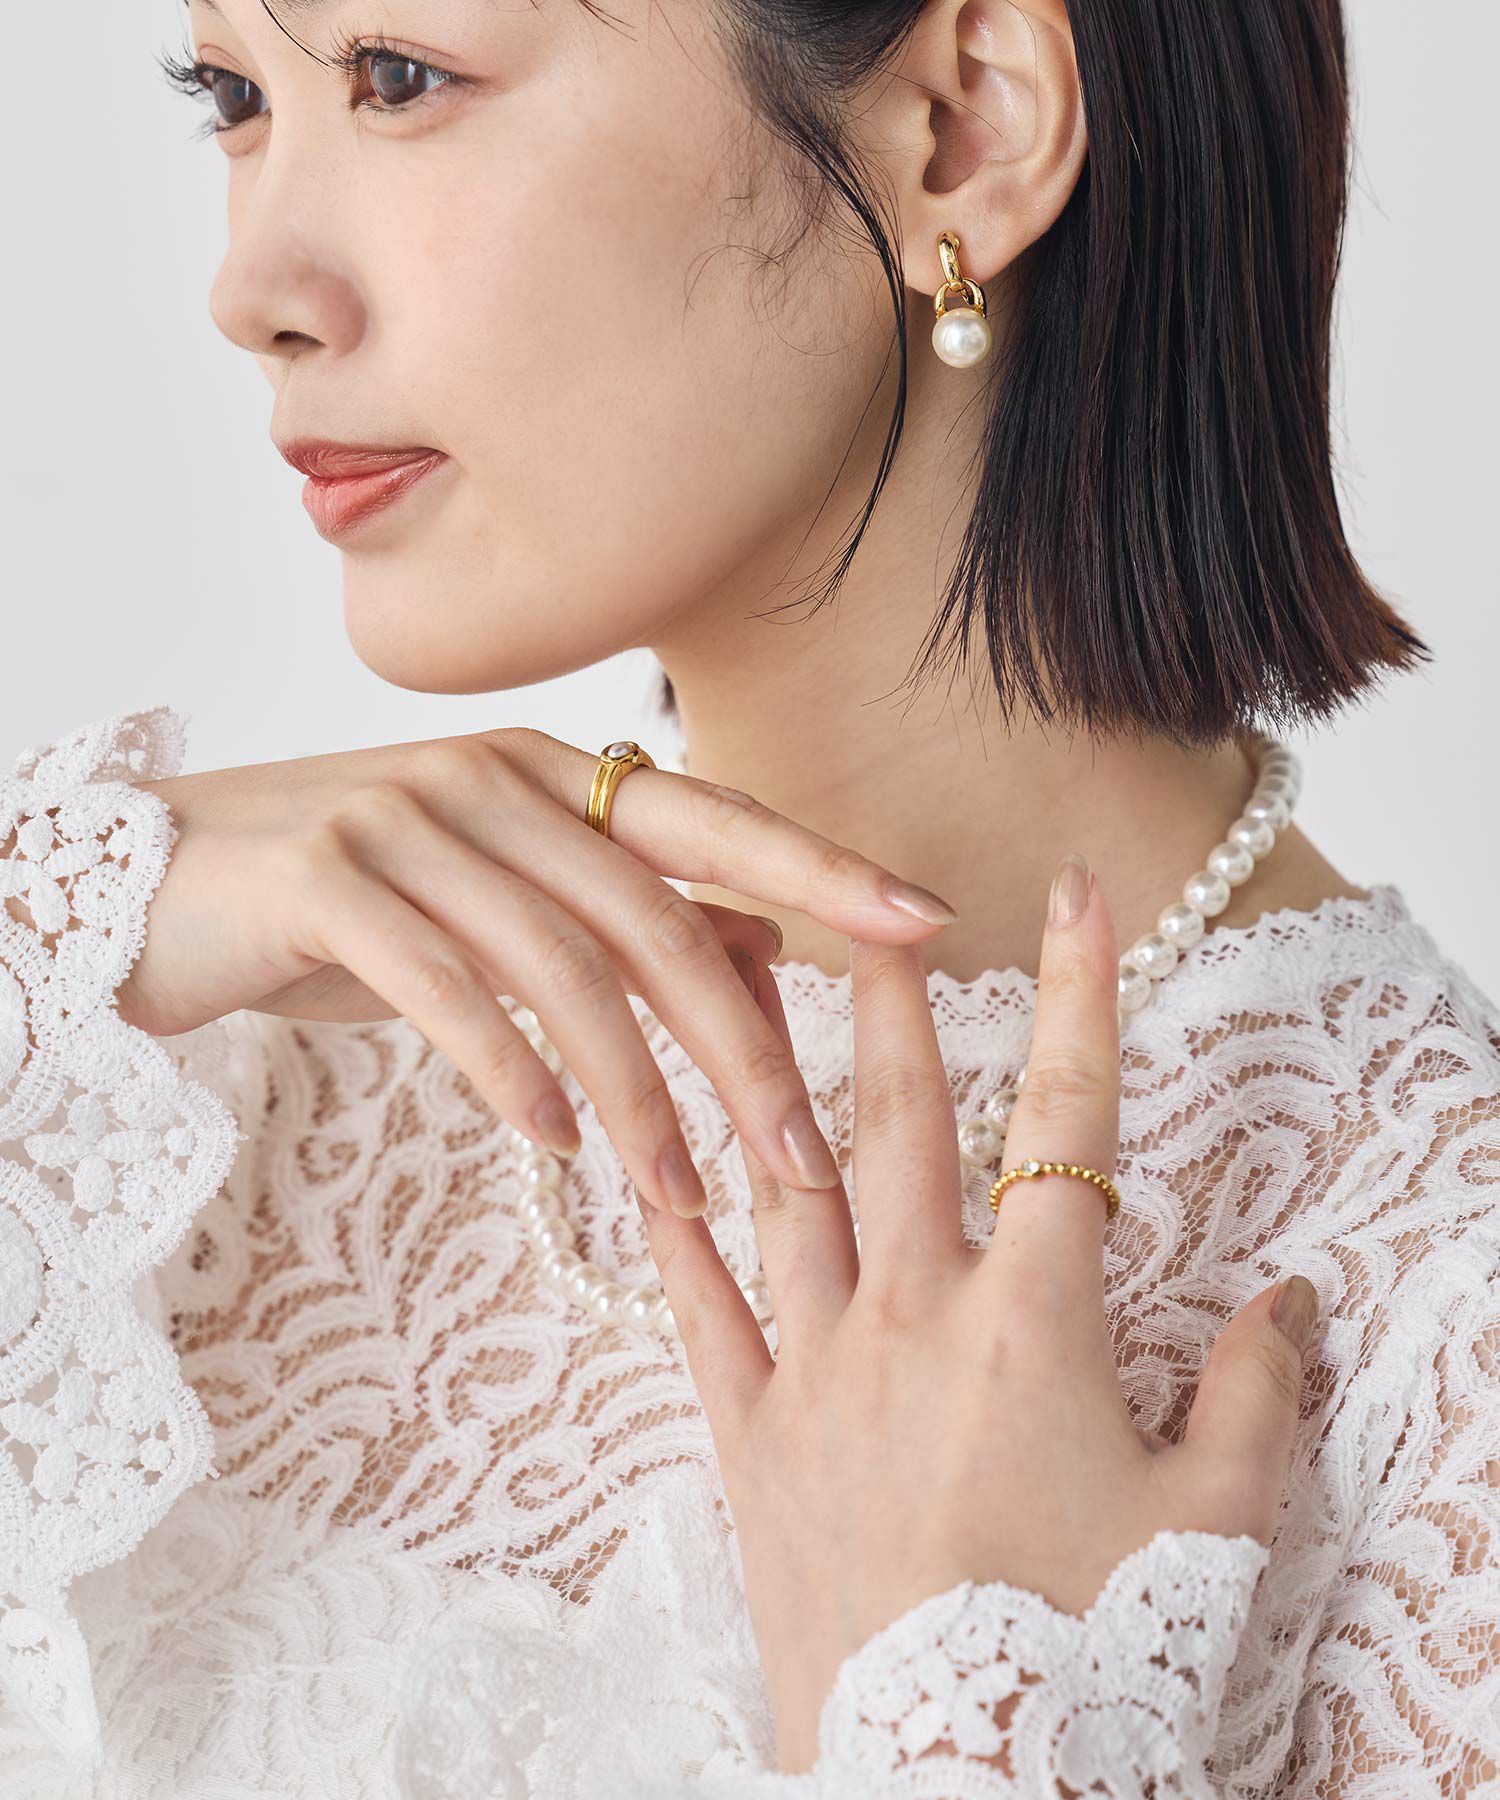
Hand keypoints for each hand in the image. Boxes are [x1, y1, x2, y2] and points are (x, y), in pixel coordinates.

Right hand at [100, 726, 956, 1215]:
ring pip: (563, 967)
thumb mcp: (502, 902)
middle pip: (656, 918)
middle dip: (742, 1046)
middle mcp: (496, 780)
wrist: (160, 882)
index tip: (926, 922)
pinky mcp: (328, 880)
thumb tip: (765, 956)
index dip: (821, 871)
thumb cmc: (356, 903)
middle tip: (803, 1156)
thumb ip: (626, 918)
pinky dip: (511, 1071)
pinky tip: (554, 1144)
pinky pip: (447, 988)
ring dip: (636, 1094)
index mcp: (556, 778)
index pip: (715, 822)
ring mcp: (409, 820)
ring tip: (683, 1197)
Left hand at [638, 854, 1318, 1770]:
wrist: (963, 1781)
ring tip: (731, 988)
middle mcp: (914, 1315)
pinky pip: (702, 1314)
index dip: (1081, 995)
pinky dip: (676, 1236)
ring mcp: (820, 1370)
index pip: (1068, 1121)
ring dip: (763, 1080)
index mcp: (1033, 1319)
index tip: (1077, 896)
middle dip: (890, 1003)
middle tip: (858, 907)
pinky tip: (648, 1168)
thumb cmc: (1098, 1651)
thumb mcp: (1218, 1521)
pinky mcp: (752, 1440)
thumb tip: (1289, 1298)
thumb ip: (1257, 1391)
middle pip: (901, 1124)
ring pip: (785, 1189)